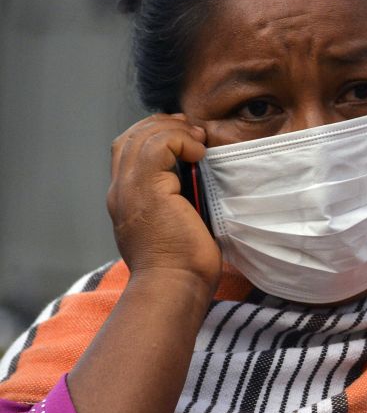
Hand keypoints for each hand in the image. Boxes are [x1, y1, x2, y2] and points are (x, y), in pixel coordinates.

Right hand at [107, 113, 221, 291]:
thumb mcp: (177, 224)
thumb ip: (175, 200)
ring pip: (143, 135)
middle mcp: (121, 191)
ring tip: (199, 140)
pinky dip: (181, 140)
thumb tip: (196, 180)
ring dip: (175, 130)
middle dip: (164, 125)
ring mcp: (130, 190)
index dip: (156, 134)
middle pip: (131, 136)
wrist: (174, 287)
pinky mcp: (147, 191)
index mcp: (126, 199)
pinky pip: (159, 145)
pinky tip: (199, 154)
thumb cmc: (183, 266)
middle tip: (195, 132)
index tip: (189, 139)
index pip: (129, 150)